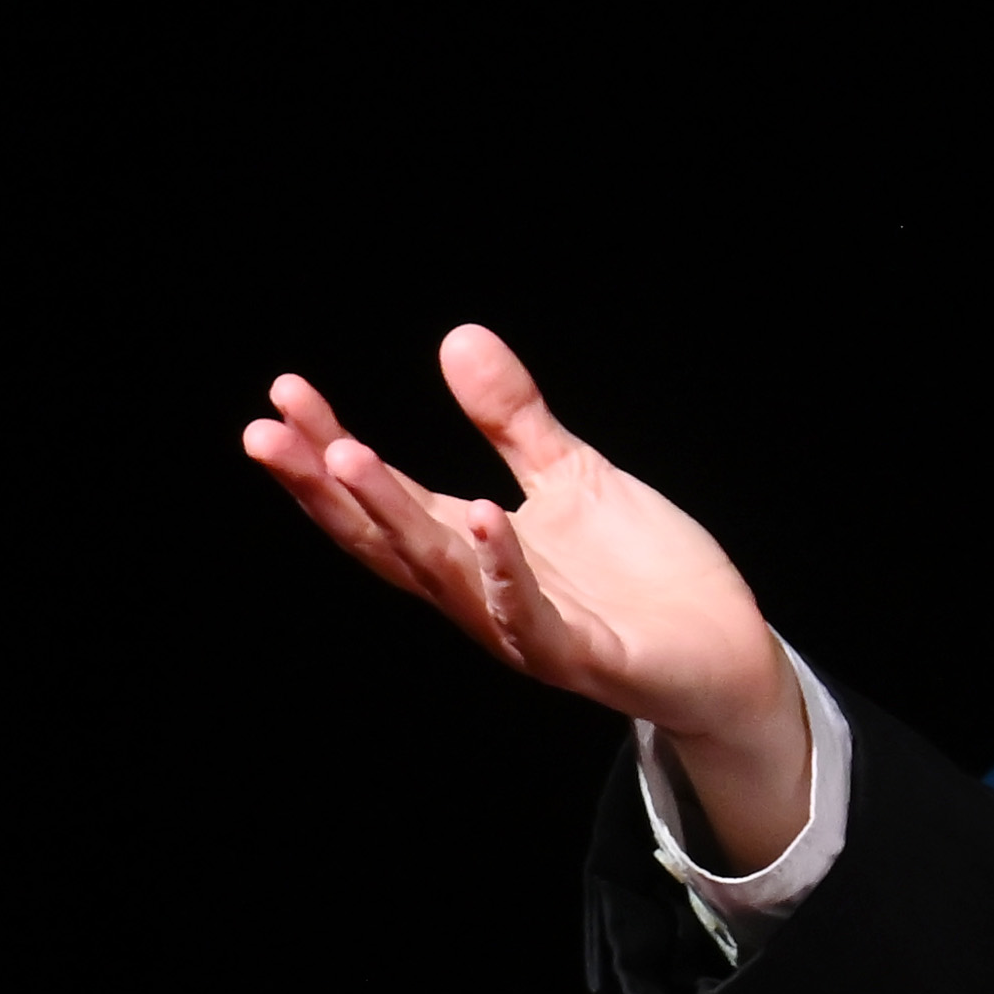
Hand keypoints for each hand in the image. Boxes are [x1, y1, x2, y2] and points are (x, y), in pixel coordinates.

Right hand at [238, 326, 812, 866]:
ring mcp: (527, 632)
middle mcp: (480, 595)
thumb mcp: (573, 477)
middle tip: (265, 433)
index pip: (383, 497)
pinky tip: (483, 516)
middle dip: (324, 486)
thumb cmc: (642, 575)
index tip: (282, 392)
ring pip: (443, 575)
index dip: (327, 451)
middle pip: (385, 539)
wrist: (728, 655)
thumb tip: (456, 335)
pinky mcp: (586, 657)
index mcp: (472, 550)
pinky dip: (504, 571)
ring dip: (393, 516)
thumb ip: (513, 419)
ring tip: (348, 455)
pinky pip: (534, 620)